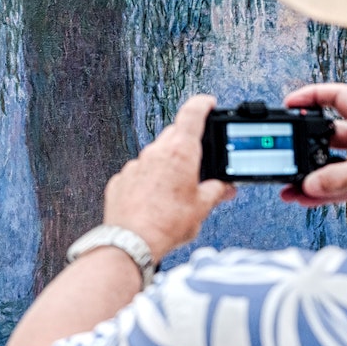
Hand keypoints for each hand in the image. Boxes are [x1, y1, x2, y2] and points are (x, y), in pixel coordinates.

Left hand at [103, 95, 235, 260]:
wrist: (132, 242)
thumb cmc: (166, 225)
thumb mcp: (202, 208)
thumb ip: (216, 192)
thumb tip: (225, 188)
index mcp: (180, 152)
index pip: (192, 113)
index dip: (202, 104)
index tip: (208, 103)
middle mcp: (155, 153)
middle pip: (174, 135)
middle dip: (186, 143)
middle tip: (197, 162)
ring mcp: (134, 165)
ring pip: (155, 155)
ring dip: (166, 165)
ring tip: (175, 190)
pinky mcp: (120, 181)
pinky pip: (137, 173)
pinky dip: (147, 181)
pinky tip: (154, 200)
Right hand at [280, 83, 346, 213]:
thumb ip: (340, 177)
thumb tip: (310, 183)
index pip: (338, 98)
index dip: (314, 96)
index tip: (291, 103)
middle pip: (326, 136)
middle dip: (306, 145)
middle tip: (289, 153)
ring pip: (329, 165)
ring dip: (310, 175)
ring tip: (290, 184)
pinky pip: (336, 187)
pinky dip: (320, 193)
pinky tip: (305, 197)